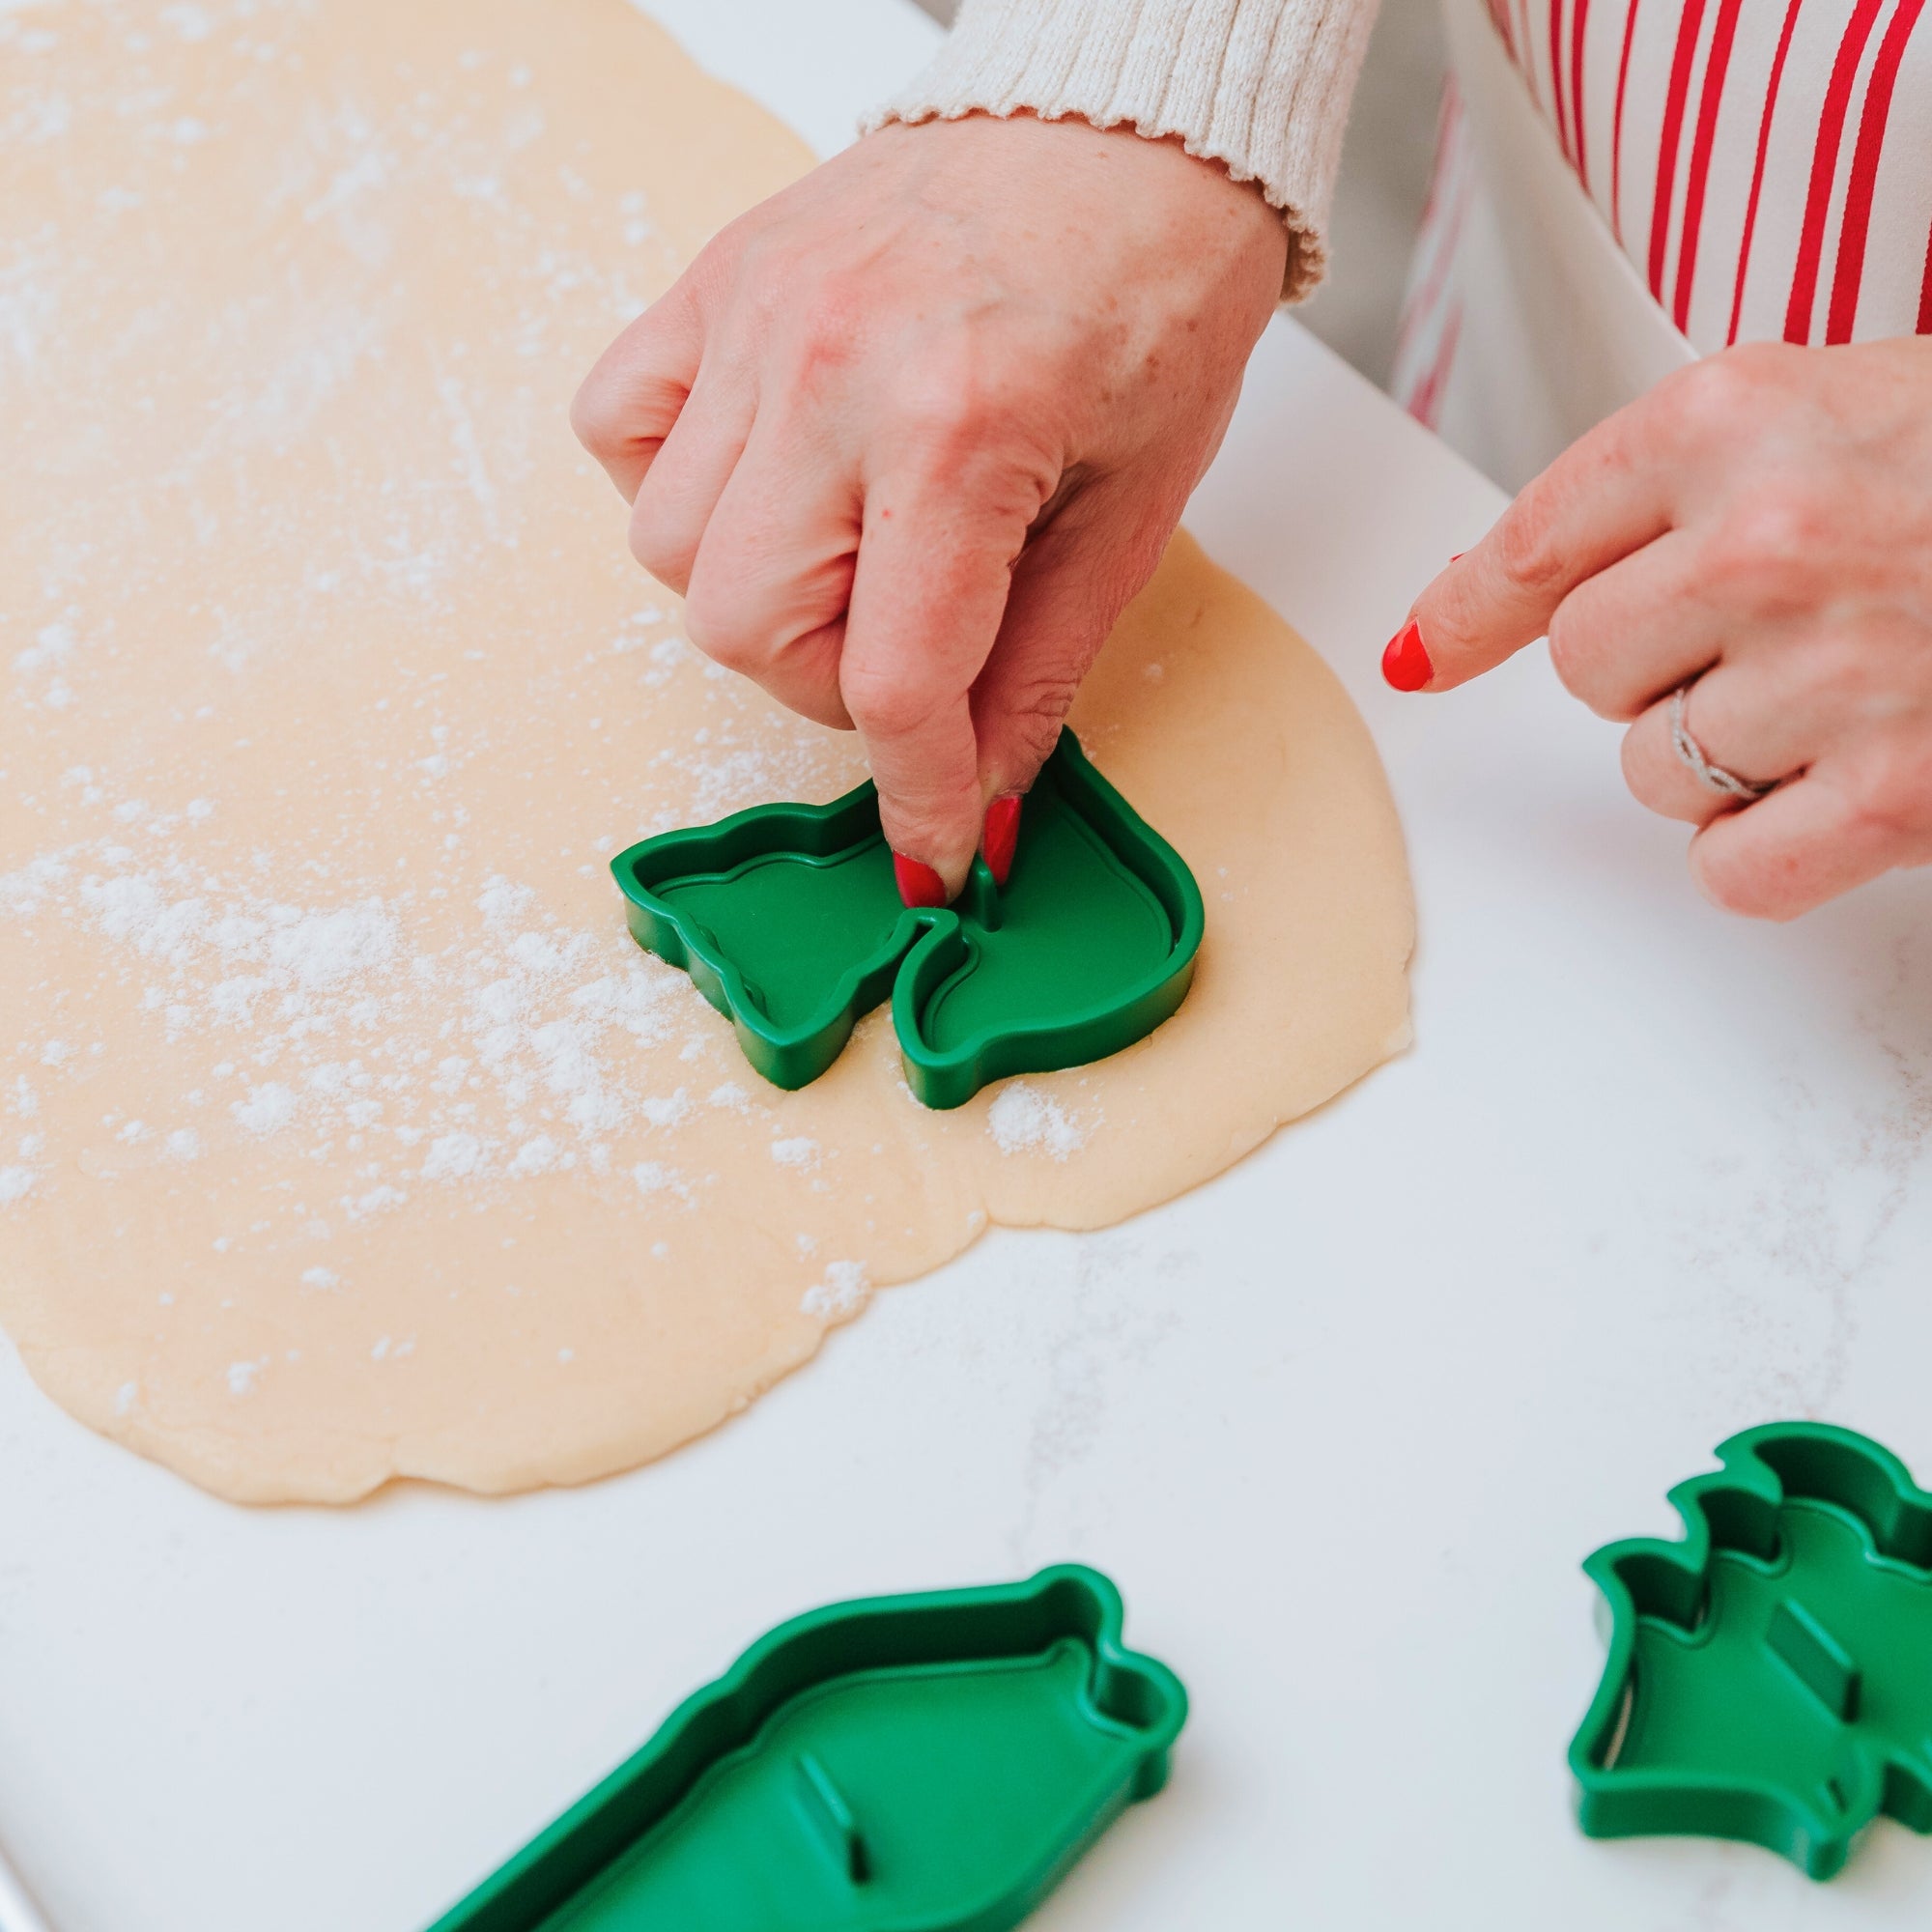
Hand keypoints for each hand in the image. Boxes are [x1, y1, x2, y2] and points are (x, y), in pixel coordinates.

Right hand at [572, 112, 1284, 899]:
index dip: (913, 792)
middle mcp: (833, 371)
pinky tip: (768, 477)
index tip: (928, 853)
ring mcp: (757, 317)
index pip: (892, 680)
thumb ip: (1038, 662)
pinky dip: (674, 484)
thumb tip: (973, 791)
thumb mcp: (1131, 507)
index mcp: (962, 429)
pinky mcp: (716, 280)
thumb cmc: (1155, 294)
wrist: (1123, 118)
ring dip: (755, 597)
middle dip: (826, 689)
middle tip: (907, 650)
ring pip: (664, 549)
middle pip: (741, 629)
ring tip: (848, 551)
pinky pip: (618, 427)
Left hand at [1389, 338, 1931, 919]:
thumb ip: (1666, 491)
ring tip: (1842, 688)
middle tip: (1770, 632)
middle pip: (1581, 666)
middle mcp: (1767, 538)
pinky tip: (1843, 783)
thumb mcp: (1834, 409)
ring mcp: (1835, 670)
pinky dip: (1766, 849)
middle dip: (1651, 667)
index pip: (1533, 541)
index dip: (1470, 610)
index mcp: (1736, 418)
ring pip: (1646, 769)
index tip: (1431, 652)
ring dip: (1718, 754)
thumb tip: (1474, 606)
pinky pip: (1726, 866)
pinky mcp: (1898, 794)